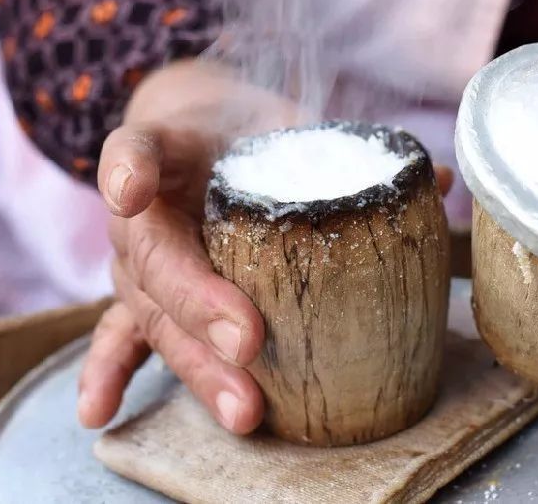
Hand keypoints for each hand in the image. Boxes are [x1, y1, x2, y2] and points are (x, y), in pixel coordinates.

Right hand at [78, 60, 453, 433]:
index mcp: (166, 152)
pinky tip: (100, 413)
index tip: (135, 190)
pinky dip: (110, 373)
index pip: (139, 152)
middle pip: (156, 261)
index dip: (135, 170)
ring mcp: (136, 264)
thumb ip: (344, 151)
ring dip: (195, 364)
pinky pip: (123, 339)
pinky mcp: (145, 301)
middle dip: (203, 306)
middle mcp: (141, 214)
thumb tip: (437, 180)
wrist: (198, 137)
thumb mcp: (281, 124)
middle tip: (250, 342)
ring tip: (240, 406)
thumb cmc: (243, 133)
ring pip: (154, 317)